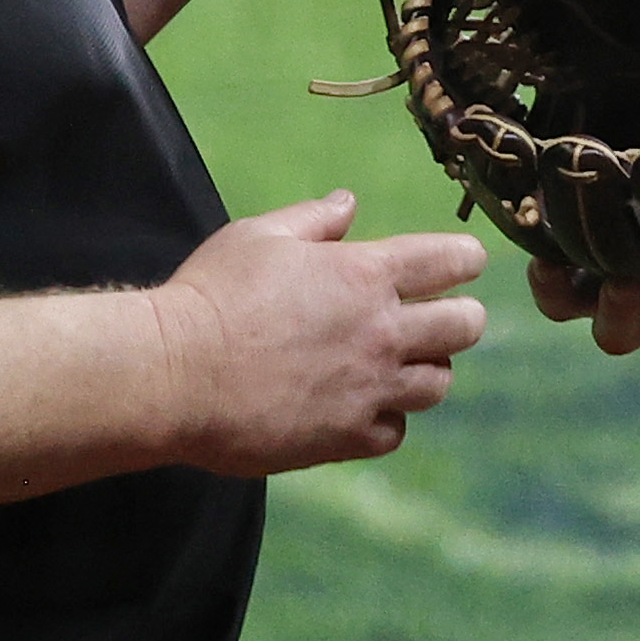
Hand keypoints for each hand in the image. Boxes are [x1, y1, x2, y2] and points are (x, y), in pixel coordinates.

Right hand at [151, 192, 487, 471]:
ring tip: (395, 366)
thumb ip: (314, 219)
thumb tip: (348, 202)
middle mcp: (382, 331)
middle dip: (459, 318)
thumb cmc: (211, 296)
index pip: (455, 260)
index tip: (456, 266)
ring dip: (424, 371)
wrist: (173, 376)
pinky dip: (384, 420)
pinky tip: (357, 407)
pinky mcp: (347, 438)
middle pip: (467, 326)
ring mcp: (370, 388)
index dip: (464, 260)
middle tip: (433, 320)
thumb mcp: (260, 236)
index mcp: (367, 273)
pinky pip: (395, 431)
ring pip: (439, 384)